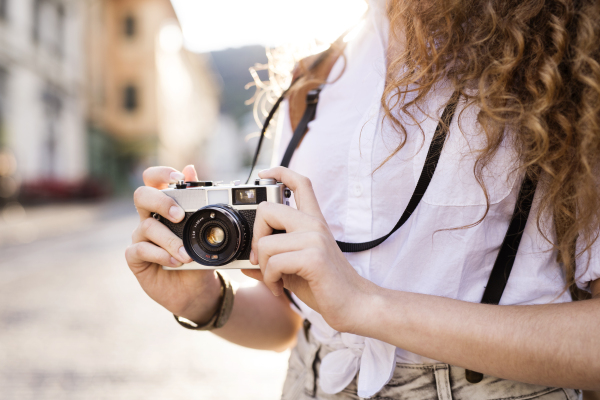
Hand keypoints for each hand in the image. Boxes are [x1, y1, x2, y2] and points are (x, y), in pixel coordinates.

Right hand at [125, 165, 221, 323]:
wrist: (198, 289)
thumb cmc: (200, 257)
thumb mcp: (205, 231)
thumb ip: (198, 202)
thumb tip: (191, 168)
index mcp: (165, 206)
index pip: (153, 179)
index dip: (160, 173)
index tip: (178, 177)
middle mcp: (150, 218)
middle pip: (142, 195)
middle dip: (160, 201)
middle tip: (179, 216)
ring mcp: (141, 238)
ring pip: (146, 226)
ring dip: (170, 240)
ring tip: (186, 255)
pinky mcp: (136, 258)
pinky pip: (139, 249)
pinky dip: (160, 255)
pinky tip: (174, 262)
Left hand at [242, 167, 373, 332]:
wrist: (355, 305)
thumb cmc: (326, 287)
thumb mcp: (295, 269)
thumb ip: (273, 260)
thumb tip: (245, 264)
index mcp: (313, 222)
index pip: (300, 183)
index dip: (280, 172)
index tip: (264, 173)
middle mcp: (314, 225)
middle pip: (268, 209)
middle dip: (256, 237)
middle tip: (260, 259)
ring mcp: (315, 239)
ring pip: (265, 243)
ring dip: (263, 268)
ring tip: (275, 281)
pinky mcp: (313, 257)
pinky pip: (273, 263)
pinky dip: (270, 280)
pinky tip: (279, 289)